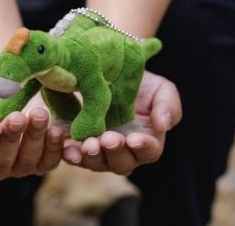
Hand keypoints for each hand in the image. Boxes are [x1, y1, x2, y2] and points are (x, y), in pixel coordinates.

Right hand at [0, 70, 64, 180]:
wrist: (6, 78)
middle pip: (2, 161)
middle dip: (12, 138)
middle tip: (19, 115)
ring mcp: (19, 162)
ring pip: (27, 163)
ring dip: (34, 140)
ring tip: (39, 115)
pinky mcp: (43, 156)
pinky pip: (49, 161)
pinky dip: (56, 149)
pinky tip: (57, 131)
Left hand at [62, 71, 181, 174]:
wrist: (108, 71)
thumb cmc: (139, 83)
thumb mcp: (161, 89)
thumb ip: (168, 106)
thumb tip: (163, 125)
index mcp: (146, 142)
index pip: (148, 151)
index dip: (142, 147)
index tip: (134, 139)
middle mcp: (122, 152)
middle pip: (121, 163)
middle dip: (114, 152)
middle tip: (109, 138)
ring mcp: (99, 152)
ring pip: (96, 163)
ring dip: (92, 156)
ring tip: (88, 144)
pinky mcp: (76, 145)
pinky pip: (72, 155)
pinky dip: (68, 153)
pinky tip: (66, 145)